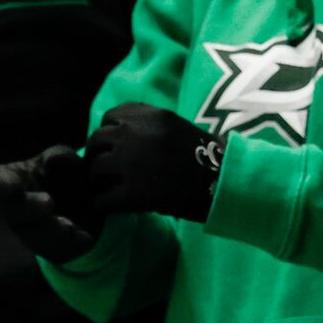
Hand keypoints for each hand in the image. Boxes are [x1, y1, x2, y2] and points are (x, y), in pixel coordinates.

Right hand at [0, 147, 103, 263]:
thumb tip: (53, 162)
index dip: (1, 185)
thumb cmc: (62, 171)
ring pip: (35, 238)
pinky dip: (72, 244)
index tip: (9, 186)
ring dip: (51, 232)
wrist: (85, 200)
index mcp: (12, 180)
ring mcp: (31, 233)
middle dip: (30, 209)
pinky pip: (59, 251)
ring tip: (68, 226)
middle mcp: (15, 210)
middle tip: (49, 202)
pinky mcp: (53, 250)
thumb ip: (57, 157)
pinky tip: (84, 237)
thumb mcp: (61, 158)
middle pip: (15, 213)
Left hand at [82, 104, 225, 221]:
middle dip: (99, 156)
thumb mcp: (178, 128)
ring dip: (99, 180)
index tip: (116, 148)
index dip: (110, 134)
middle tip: (106, 171)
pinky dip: (105, 204)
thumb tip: (118, 133)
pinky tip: (115, 206)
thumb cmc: (208, 159)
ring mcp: (133, 163)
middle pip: (97, 140)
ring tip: (109, 189)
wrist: (227, 184)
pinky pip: (102, 199)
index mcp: (151, 115)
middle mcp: (137, 134)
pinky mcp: (134, 193)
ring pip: (94, 169)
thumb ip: (149, 127)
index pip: (109, 117)